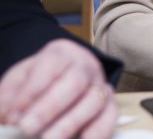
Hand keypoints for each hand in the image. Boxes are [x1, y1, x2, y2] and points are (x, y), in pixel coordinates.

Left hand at [0, 39, 117, 138]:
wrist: (62, 79)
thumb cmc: (39, 80)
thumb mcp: (19, 80)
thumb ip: (10, 96)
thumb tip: (8, 115)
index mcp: (61, 53)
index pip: (51, 65)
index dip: (31, 91)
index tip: (13, 114)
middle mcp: (86, 67)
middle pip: (75, 82)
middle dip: (50, 107)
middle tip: (27, 127)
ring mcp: (100, 85)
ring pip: (94, 100)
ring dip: (71, 122)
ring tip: (48, 138)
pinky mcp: (110, 106)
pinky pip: (111, 116)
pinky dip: (100, 130)